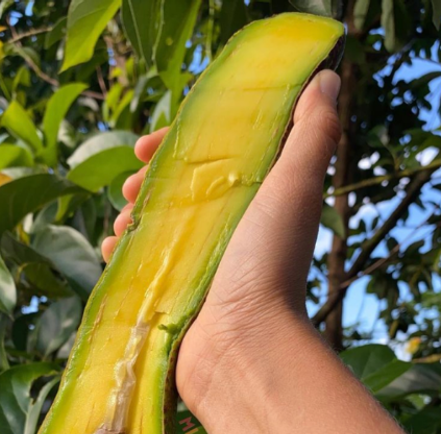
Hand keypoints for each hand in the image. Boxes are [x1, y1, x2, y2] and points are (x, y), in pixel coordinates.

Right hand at [101, 69, 342, 414]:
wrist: (244, 348)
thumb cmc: (271, 265)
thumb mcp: (295, 186)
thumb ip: (311, 133)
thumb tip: (326, 77)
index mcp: (261, 201)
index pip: (215, 155)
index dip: (179, 142)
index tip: (149, 144)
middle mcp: (234, 232)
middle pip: (179, 187)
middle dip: (149, 179)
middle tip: (132, 187)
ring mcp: (203, 266)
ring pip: (155, 223)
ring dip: (132, 214)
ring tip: (125, 223)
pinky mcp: (176, 297)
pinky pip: (139, 264)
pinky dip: (122, 252)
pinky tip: (114, 251)